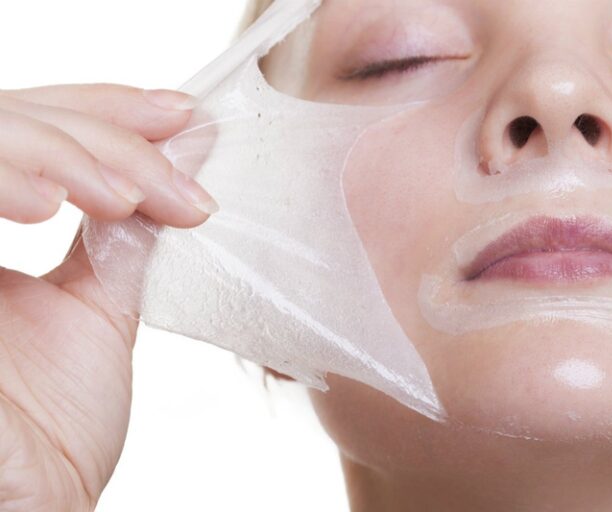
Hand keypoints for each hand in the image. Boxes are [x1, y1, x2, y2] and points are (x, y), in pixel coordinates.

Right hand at [0, 84, 214, 510]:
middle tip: (174, 178)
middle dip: (101, 134)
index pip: (31, 124)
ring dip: (60, 151)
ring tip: (126, 197)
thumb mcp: (101, 307)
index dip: (103, 109)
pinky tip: (52, 205)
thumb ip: (131, 227)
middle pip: (5, 117)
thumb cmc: (51, 430)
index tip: (181, 117)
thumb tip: (186, 145)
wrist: (27, 507)